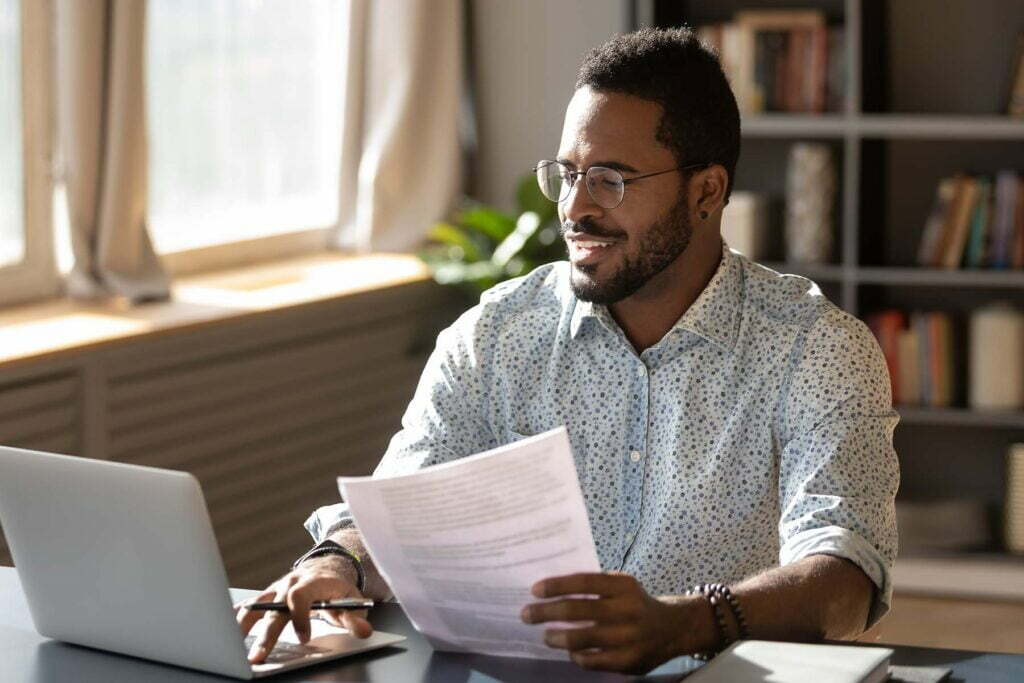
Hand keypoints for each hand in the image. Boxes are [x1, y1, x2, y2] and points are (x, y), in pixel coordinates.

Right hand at [235, 555, 372, 662]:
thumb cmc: (337, 590)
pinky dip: (238, 619)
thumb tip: (364, 632)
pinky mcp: (267, 597)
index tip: (305, 638)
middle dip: (267, 634)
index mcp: (312, 582)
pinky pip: (249, 606)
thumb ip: (355, 618)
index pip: (300, 596)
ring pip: (256, 607)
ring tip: (233, 648)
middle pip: (275, 608)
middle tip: (259, 656)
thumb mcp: (352, 602)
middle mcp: (290, 584)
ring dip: (244, 628)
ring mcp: (276, 590)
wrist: (326, 569)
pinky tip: (227, 633)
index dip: (300, 617)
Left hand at [520, 571, 691, 673]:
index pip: (583, 582)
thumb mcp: (621, 586)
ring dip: (556, 637)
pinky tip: (570, 650)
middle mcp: (627, 610)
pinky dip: (576, 655)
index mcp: (623, 586)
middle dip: (546, 613)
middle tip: (526, 614)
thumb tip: (551, 591)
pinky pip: (592, 660)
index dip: (556, 586)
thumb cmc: (635, 603)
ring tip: (545, 636)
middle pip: (577, 611)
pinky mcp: (629, 661)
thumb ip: (594, 586)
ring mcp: (629, 638)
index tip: (534, 590)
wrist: (672, 628)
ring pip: (581, 639)